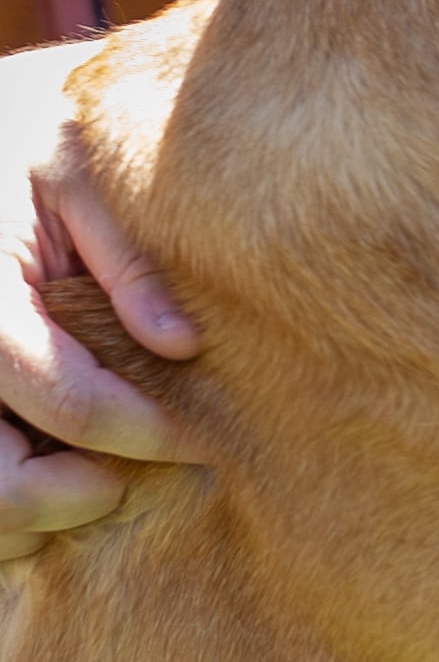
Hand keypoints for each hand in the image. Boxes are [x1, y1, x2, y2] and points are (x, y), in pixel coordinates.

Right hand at [1, 39, 201, 559]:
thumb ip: (127, 258)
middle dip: (76, 496)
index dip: (141, 432)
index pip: (67, 399)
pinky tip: (55, 476)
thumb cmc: (24, 145)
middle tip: (137, 476)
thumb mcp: (77, 171)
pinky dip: (11, 513)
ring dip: (36, 516)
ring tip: (98, 480)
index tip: (198, 439)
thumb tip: (183, 345)